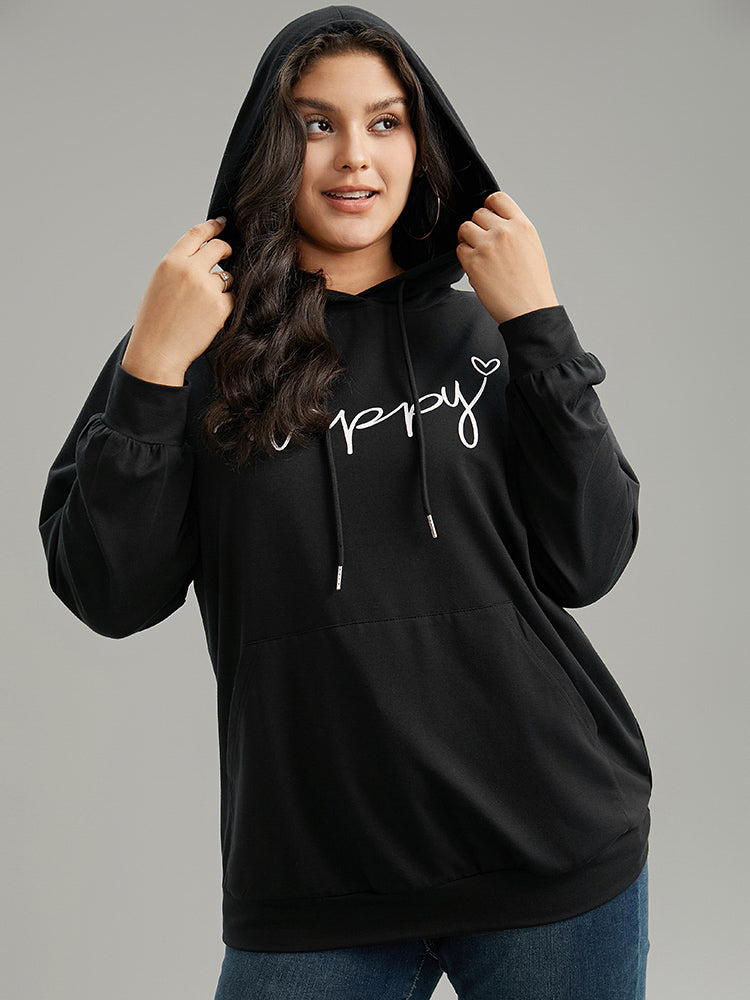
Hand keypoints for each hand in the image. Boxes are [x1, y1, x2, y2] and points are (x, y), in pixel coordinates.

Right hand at [122, 217, 235, 383]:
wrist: (157, 352)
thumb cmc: (155, 322)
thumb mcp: (160, 284)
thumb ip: (179, 267)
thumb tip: (202, 256)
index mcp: (170, 262)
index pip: (197, 234)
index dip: (212, 226)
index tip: (222, 223)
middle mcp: (190, 271)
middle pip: (218, 248)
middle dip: (226, 249)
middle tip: (228, 253)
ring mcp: (207, 288)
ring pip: (226, 276)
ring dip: (221, 285)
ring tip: (202, 304)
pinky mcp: (221, 306)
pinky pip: (231, 297)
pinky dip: (225, 305)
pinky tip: (209, 316)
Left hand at [456, 191, 558, 324]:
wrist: (529, 309)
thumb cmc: (532, 283)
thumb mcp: (532, 246)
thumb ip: (514, 230)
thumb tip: (495, 222)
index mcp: (521, 225)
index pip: (497, 199)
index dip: (489, 206)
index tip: (487, 217)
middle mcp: (504, 232)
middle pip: (478, 214)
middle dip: (479, 227)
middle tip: (485, 244)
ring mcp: (487, 246)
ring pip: (465, 228)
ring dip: (468, 239)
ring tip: (479, 254)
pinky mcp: (473, 263)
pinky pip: (459, 250)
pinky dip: (465, 258)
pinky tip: (478, 267)